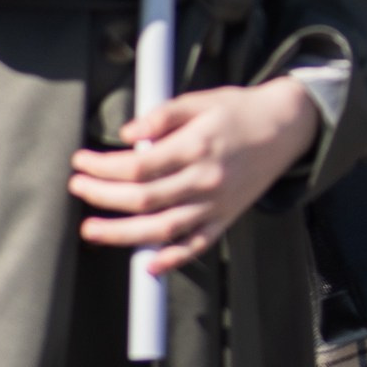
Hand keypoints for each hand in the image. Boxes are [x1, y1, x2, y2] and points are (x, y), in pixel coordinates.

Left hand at [68, 76, 316, 275]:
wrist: (288, 126)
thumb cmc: (240, 110)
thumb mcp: (201, 100)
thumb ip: (163, 115)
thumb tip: (127, 134)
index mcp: (197, 146)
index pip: (139, 165)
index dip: (103, 167)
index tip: (81, 162)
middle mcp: (206, 179)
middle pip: (144, 199)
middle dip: (103, 197)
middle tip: (77, 189)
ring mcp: (217, 203)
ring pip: (163, 229)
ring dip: (123, 235)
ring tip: (91, 231)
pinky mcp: (227, 218)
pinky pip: (198, 245)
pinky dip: (173, 260)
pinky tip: (148, 266)